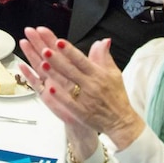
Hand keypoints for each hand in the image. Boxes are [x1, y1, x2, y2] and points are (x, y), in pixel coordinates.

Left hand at [19, 27, 144, 150]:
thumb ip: (105, 57)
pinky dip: (60, 96)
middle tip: (44, 49)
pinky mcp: (82, 112)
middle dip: (57, 59)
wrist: (120, 121)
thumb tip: (103, 41)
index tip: (58, 41)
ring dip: (55, 74)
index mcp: (98, 74)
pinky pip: (69, 103)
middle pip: (71, 70)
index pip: (81, 59)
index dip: (69, 50)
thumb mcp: (114, 74)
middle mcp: (91, 85)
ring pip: (67, 84)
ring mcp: (86, 99)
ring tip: (42, 64)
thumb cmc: (116, 97)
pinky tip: (50, 88)